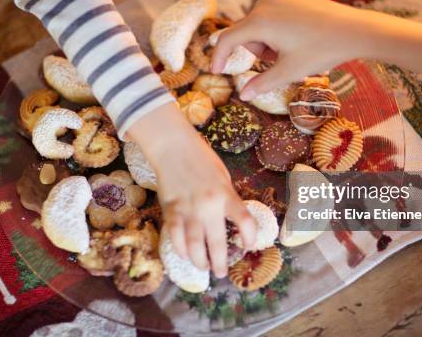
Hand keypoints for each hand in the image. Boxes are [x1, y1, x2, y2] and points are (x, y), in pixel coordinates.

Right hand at [126, 103, 255, 277]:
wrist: (173, 147)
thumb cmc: (201, 158)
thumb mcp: (223, 176)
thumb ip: (227, 198)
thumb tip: (230, 219)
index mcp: (226, 194)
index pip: (245, 221)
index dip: (250, 238)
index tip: (248, 246)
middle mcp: (209, 206)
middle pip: (217, 243)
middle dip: (220, 263)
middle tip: (221, 273)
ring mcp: (188, 210)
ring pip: (194, 245)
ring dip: (200, 261)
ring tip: (203, 267)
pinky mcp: (171, 210)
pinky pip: (175, 236)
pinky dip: (180, 249)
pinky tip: (185, 255)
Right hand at [212, 0, 378, 99]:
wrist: (354, 30)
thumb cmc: (320, 51)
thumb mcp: (289, 72)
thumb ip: (262, 83)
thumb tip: (243, 95)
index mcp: (260, 22)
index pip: (227, 39)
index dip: (219, 57)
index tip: (217, 72)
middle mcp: (264, 3)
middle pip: (245, 33)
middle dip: (257, 51)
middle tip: (280, 61)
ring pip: (258, 24)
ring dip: (267, 41)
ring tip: (292, 49)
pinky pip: (271, 15)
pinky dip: (276, 29)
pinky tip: (297, 37)